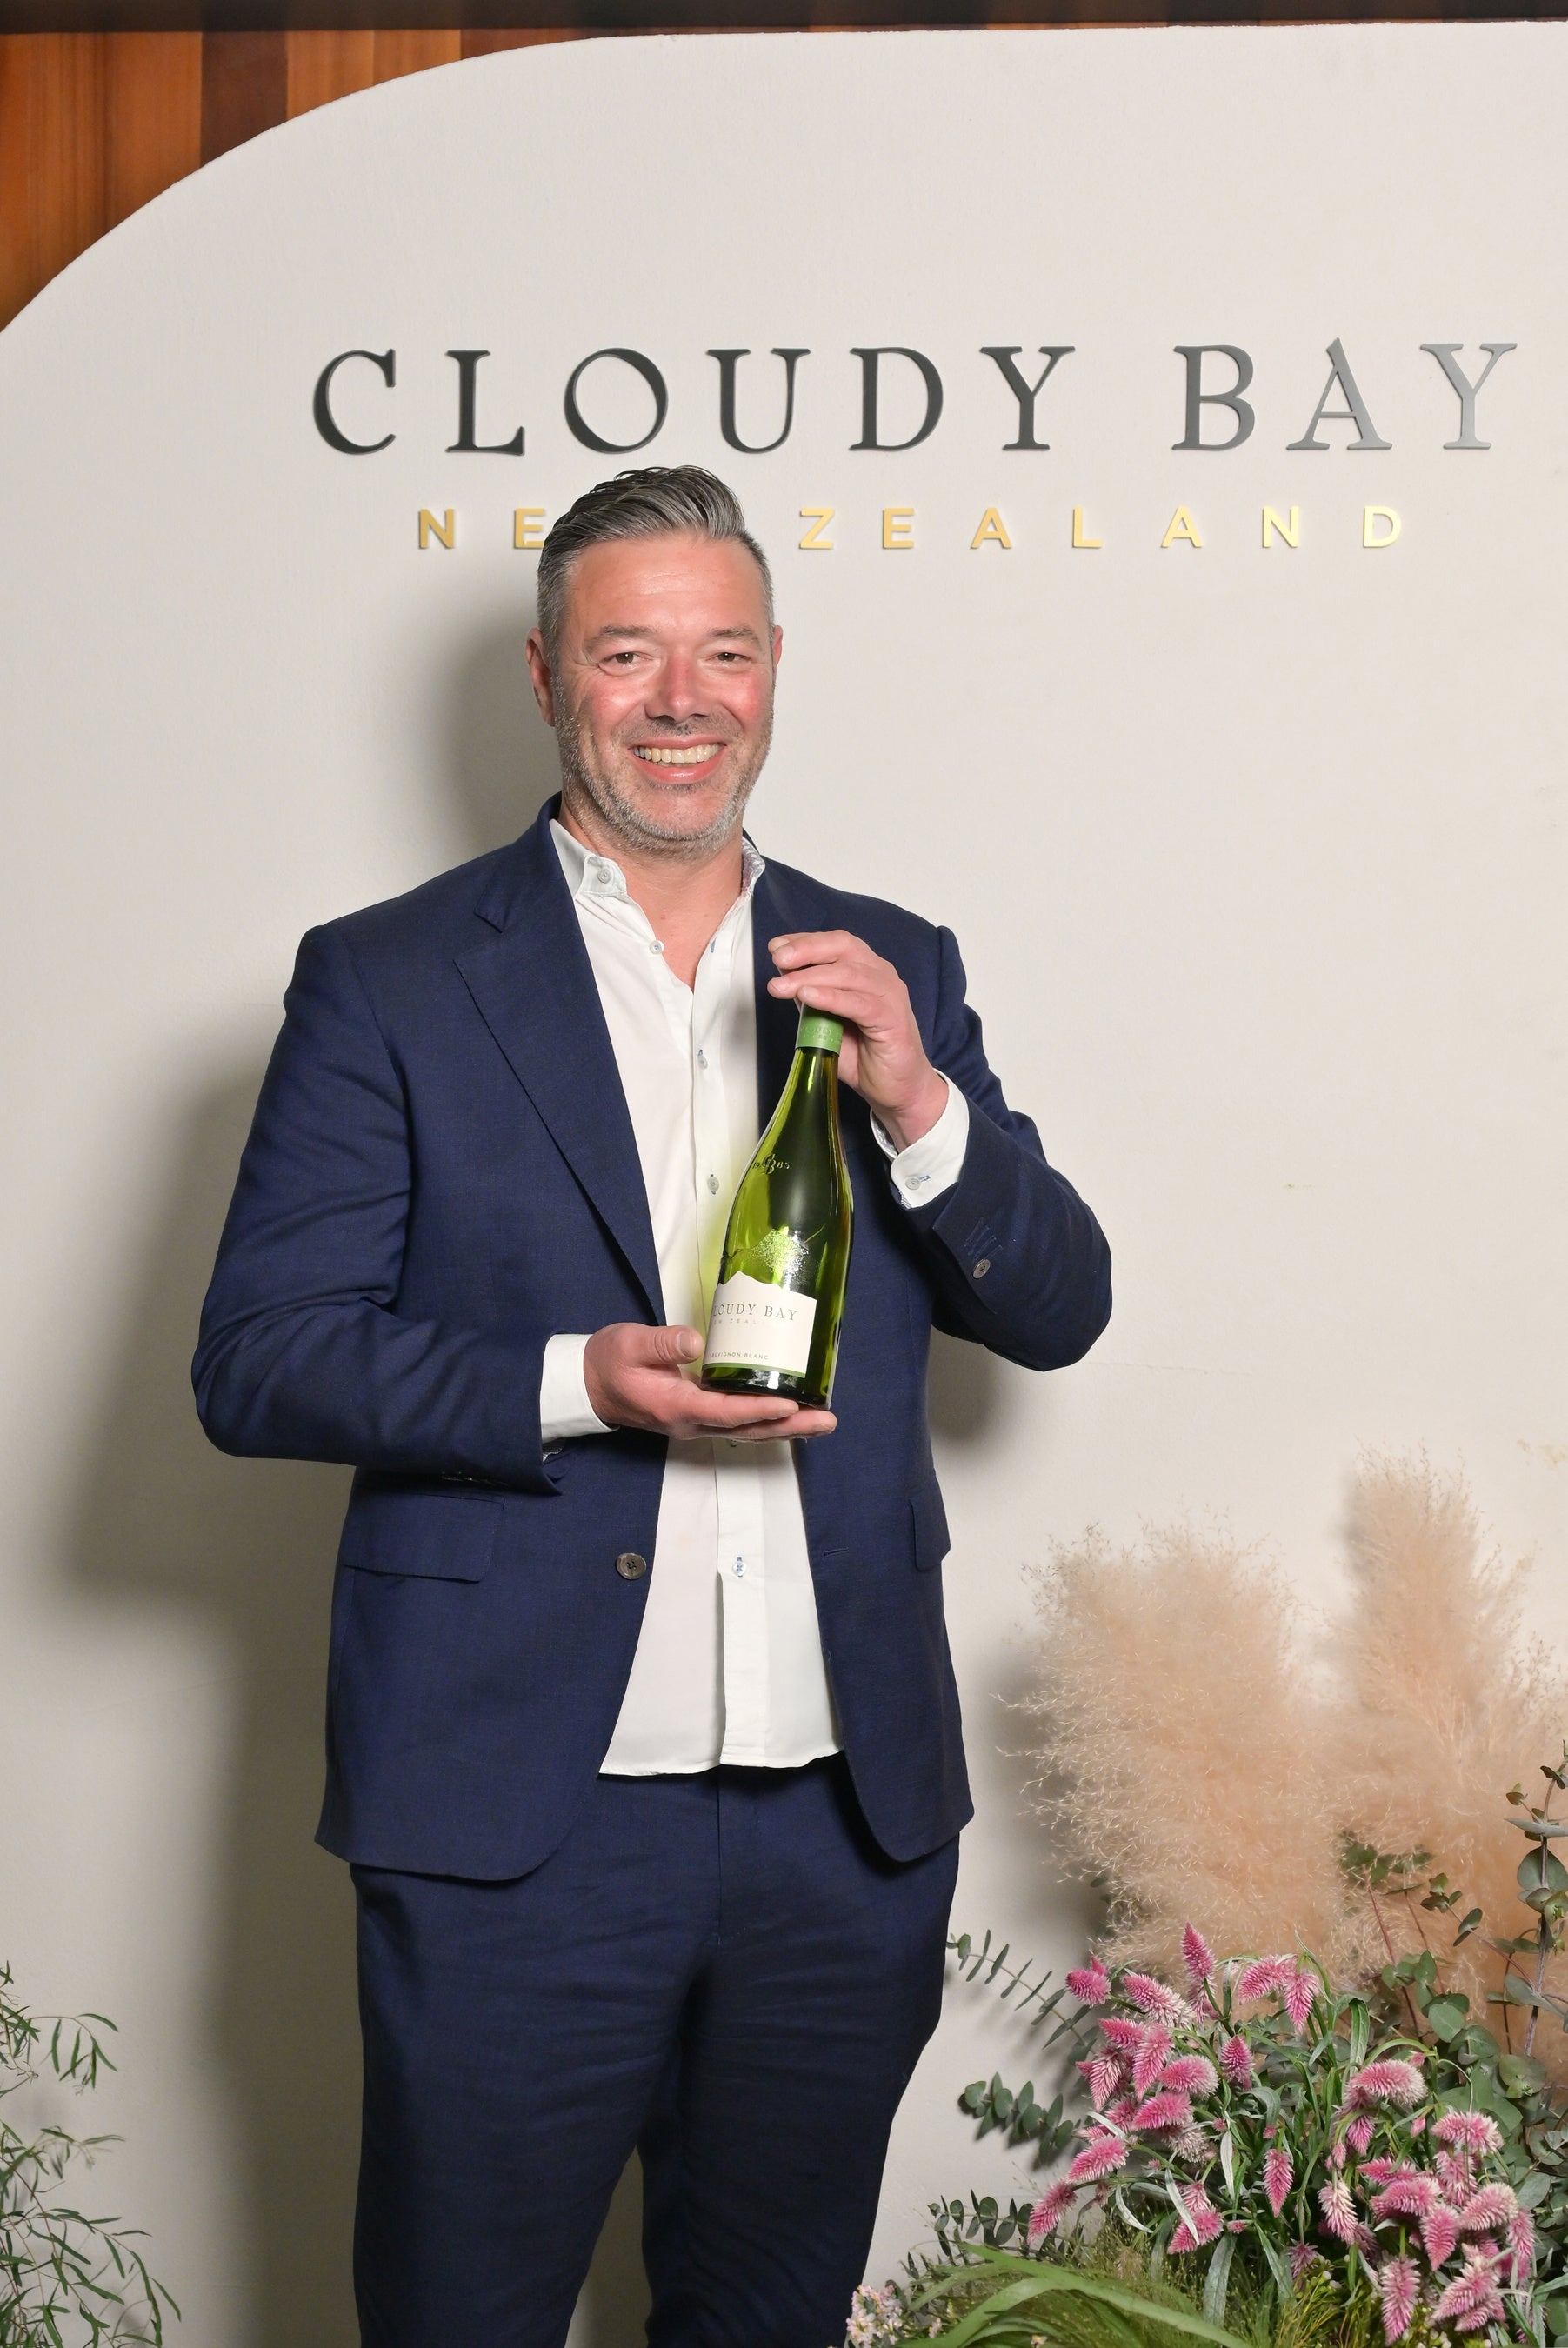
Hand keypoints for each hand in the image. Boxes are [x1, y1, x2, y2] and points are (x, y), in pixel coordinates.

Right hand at [584, 1323, 836, 1442]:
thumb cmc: (608, 1362)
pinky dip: (768, 1420)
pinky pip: (739, 1422)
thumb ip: (662, 1344)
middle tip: (827, 1421)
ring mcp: (696, 1422)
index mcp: (675, 1407)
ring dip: (786, 1427)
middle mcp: (691, 1422)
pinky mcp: (699, 1414)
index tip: (792, 1404)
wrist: (588, 1384)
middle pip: (748, 1429)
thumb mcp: (629, 1345)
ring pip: (748, 1430)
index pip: (725, 1412)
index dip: (759, 1408)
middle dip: (790, 1426)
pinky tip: (791, 1414)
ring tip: (822, 1421)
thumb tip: (695, 1341)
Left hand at [767, 930, 947, 1150]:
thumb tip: (783, 974)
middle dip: (806, 949)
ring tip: (781, 986)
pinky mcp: (893, 1019)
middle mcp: (881, 976)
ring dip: (810, 977)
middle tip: (778, 958)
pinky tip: (808, 997)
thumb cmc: (864, 1055)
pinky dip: (831, 997)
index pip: (837, 943)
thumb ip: (811, 997)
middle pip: (843, 948)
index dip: (805, 941)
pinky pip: (859, 1003)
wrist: (897, 1090)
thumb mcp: (827, 1021)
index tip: (776, 947)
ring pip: (848, 974)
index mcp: (868, 970)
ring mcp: (890, 995)